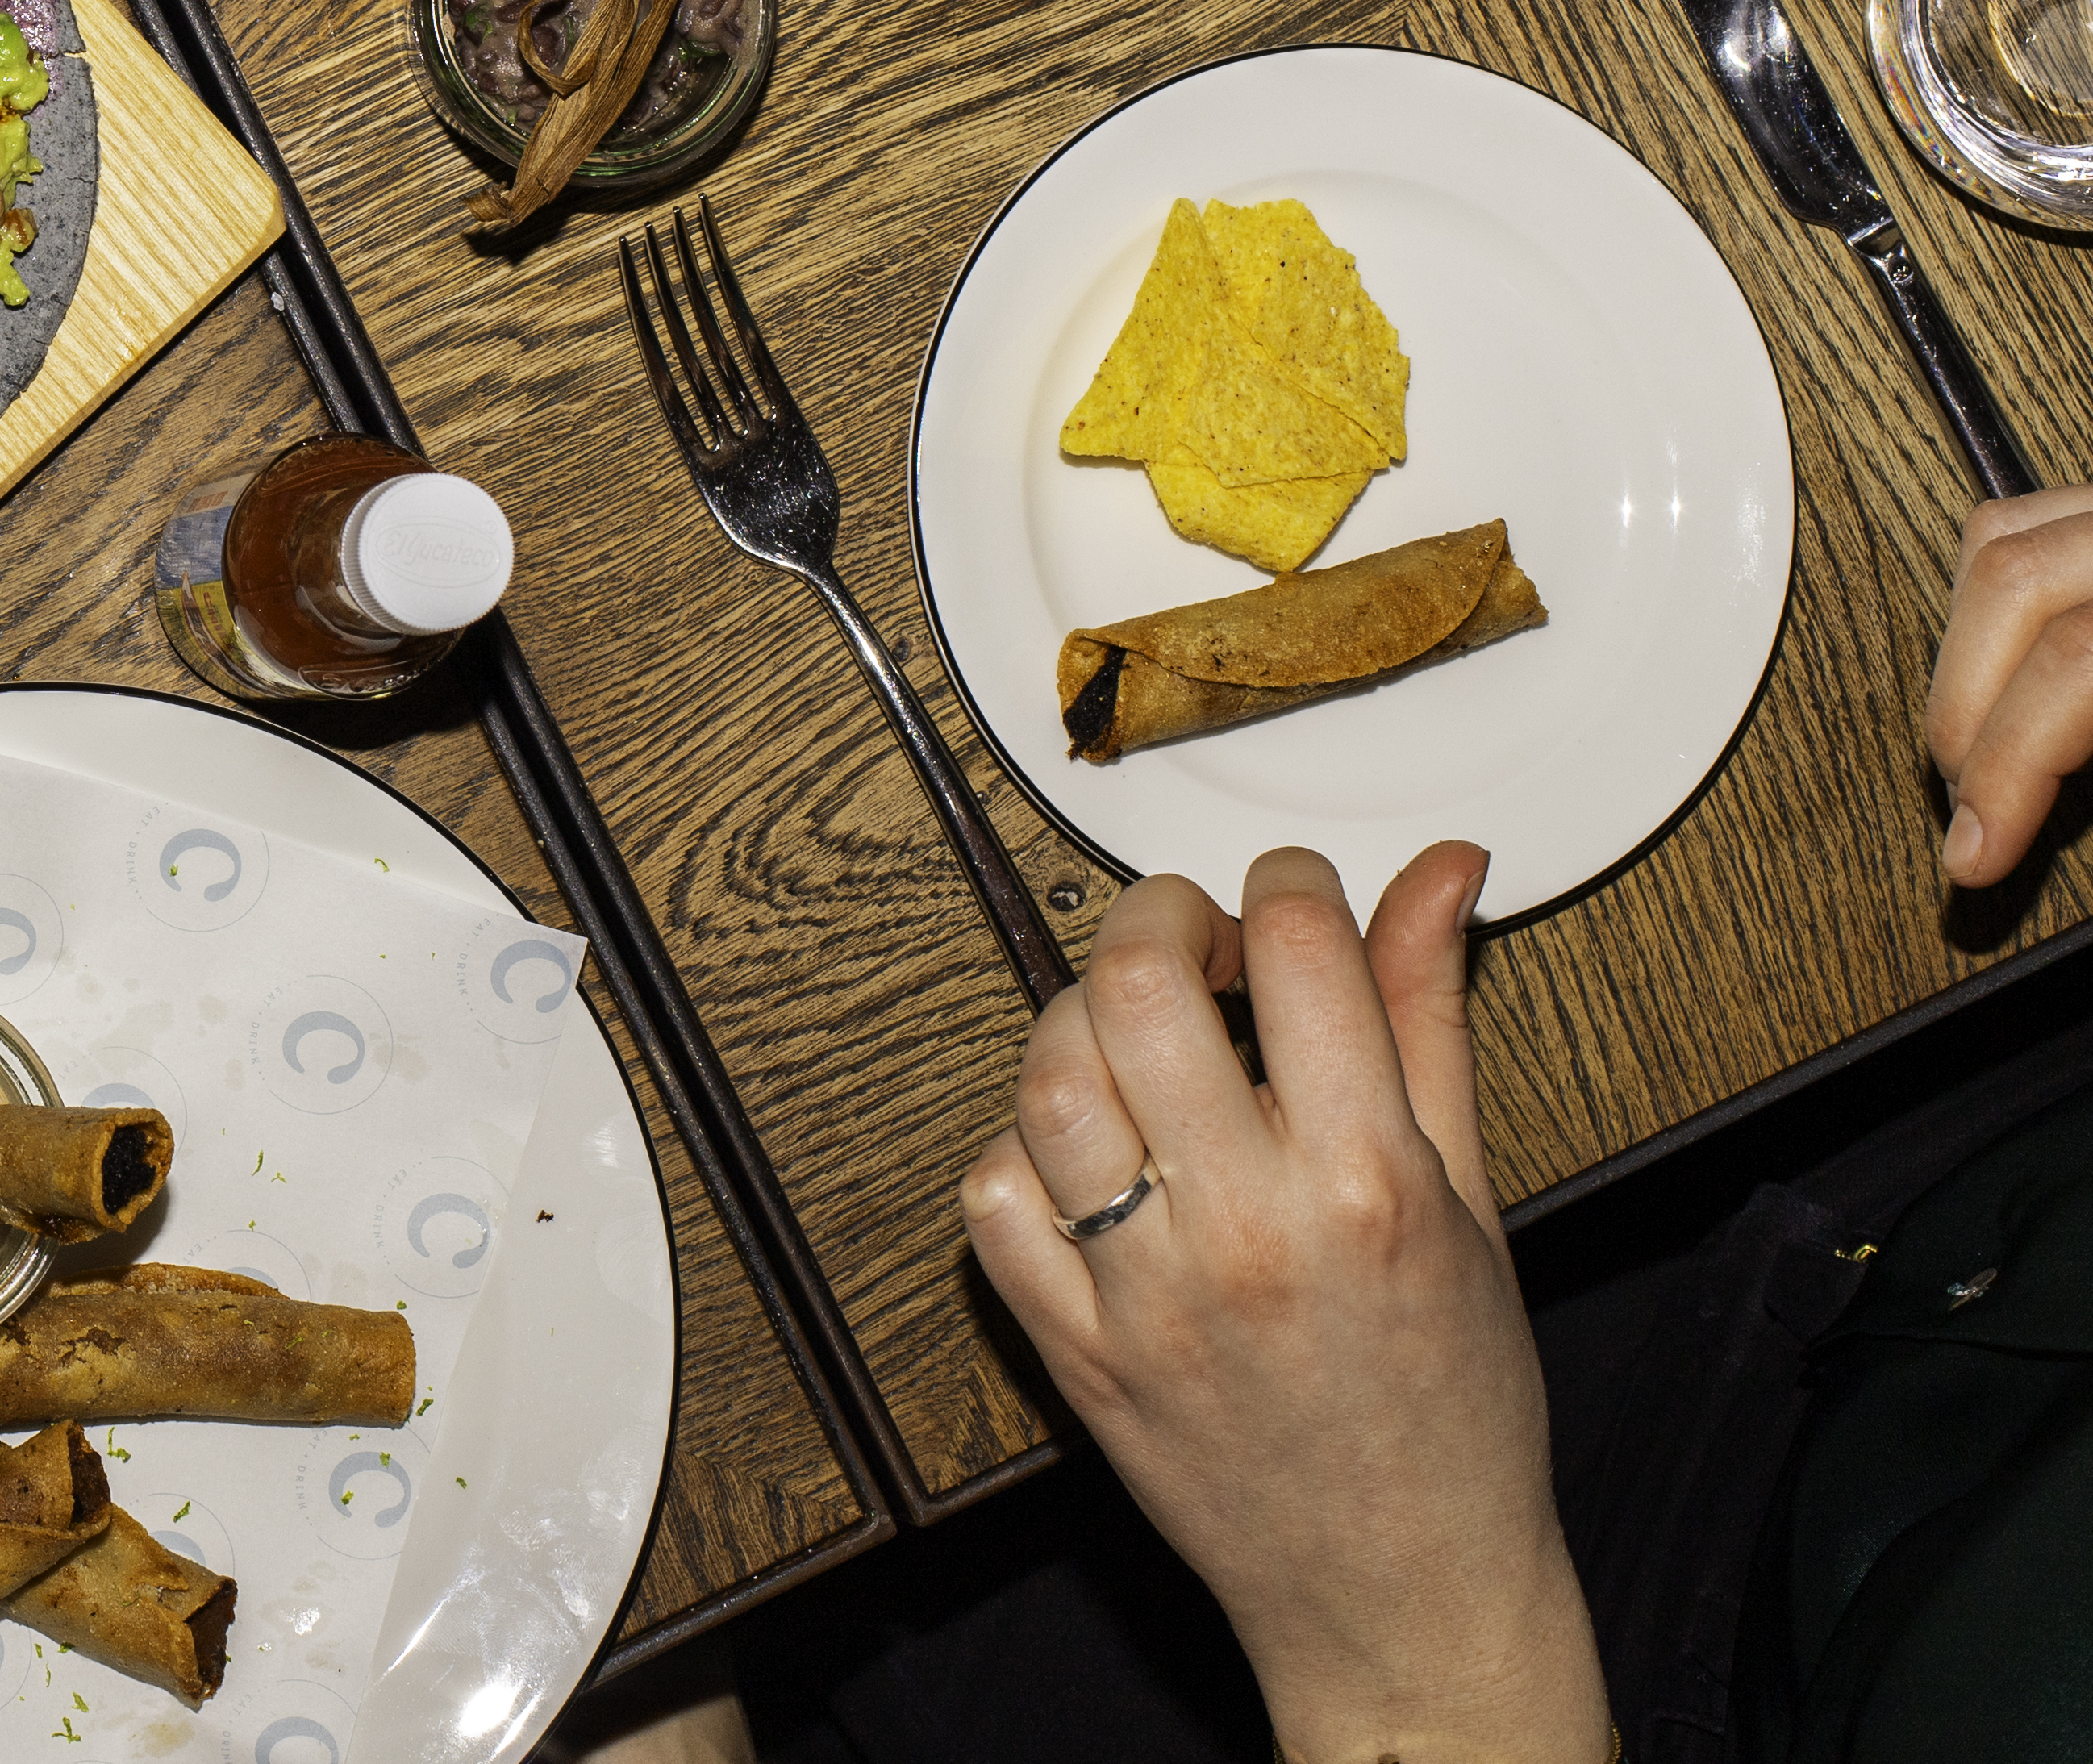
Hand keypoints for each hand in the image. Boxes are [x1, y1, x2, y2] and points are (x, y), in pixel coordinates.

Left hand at [960, 843, 1609, 1763]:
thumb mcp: (1475, 1200)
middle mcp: (1248, 1232)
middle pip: (1136, 986)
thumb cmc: (1456, 1405)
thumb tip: (1437, 873)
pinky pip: (992, 1197)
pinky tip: (1086, 1146)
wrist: (1404, 1594)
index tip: (1286, 896)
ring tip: (1136, 1034)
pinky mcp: (1075, 1351)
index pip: (1298, 949)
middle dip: (1157, 917)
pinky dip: (1021, 1146)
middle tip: (1192, 938)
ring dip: (1080, 1018)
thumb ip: (1430, 1019)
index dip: (1287, 884)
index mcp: (1370, 1185)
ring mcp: (1146, 1295)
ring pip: (1048, 1077)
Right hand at [1932, 486, 2092, 886]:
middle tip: (1967, 801)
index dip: (2007, 767)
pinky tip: (2008, 659)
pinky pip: (2028, 519)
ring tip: (1978, 738)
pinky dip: (1991, 596)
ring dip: (1964, 652)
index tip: (1976, 851)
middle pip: (2011, 584)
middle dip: (1965, 711)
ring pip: (2000, 541)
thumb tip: (2025, 817)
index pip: (2075, 660)